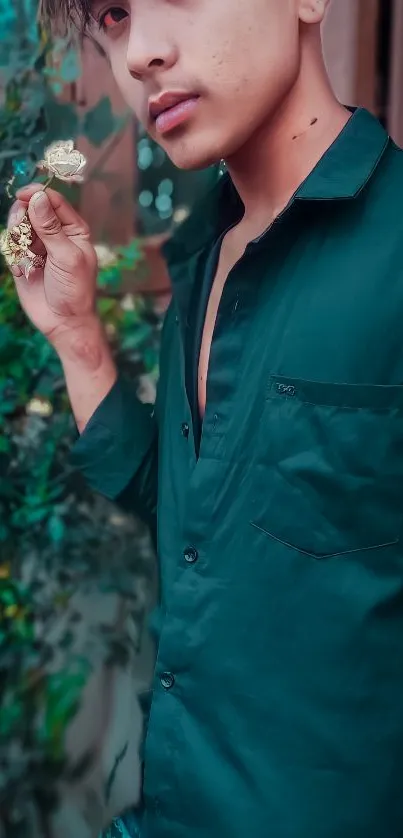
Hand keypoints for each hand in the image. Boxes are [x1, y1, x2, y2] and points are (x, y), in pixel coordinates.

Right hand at [7, 184, 98, 344]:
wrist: (63, 321)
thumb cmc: (75, 290)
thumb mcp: (67, 256)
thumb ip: (51, 228)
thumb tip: (38, 198)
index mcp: (73, 229)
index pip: (54, 201)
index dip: (38, 194)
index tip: (23, 195)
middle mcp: (54, 233)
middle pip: (31, 209)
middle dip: (22, 217)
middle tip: (20, 231)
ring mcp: (38, 246)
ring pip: (18, 226)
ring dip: (16, 236)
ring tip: (23, 254)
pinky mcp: (23, 259)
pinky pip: (10, 245)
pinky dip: (12, 254)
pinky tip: (21, 269)